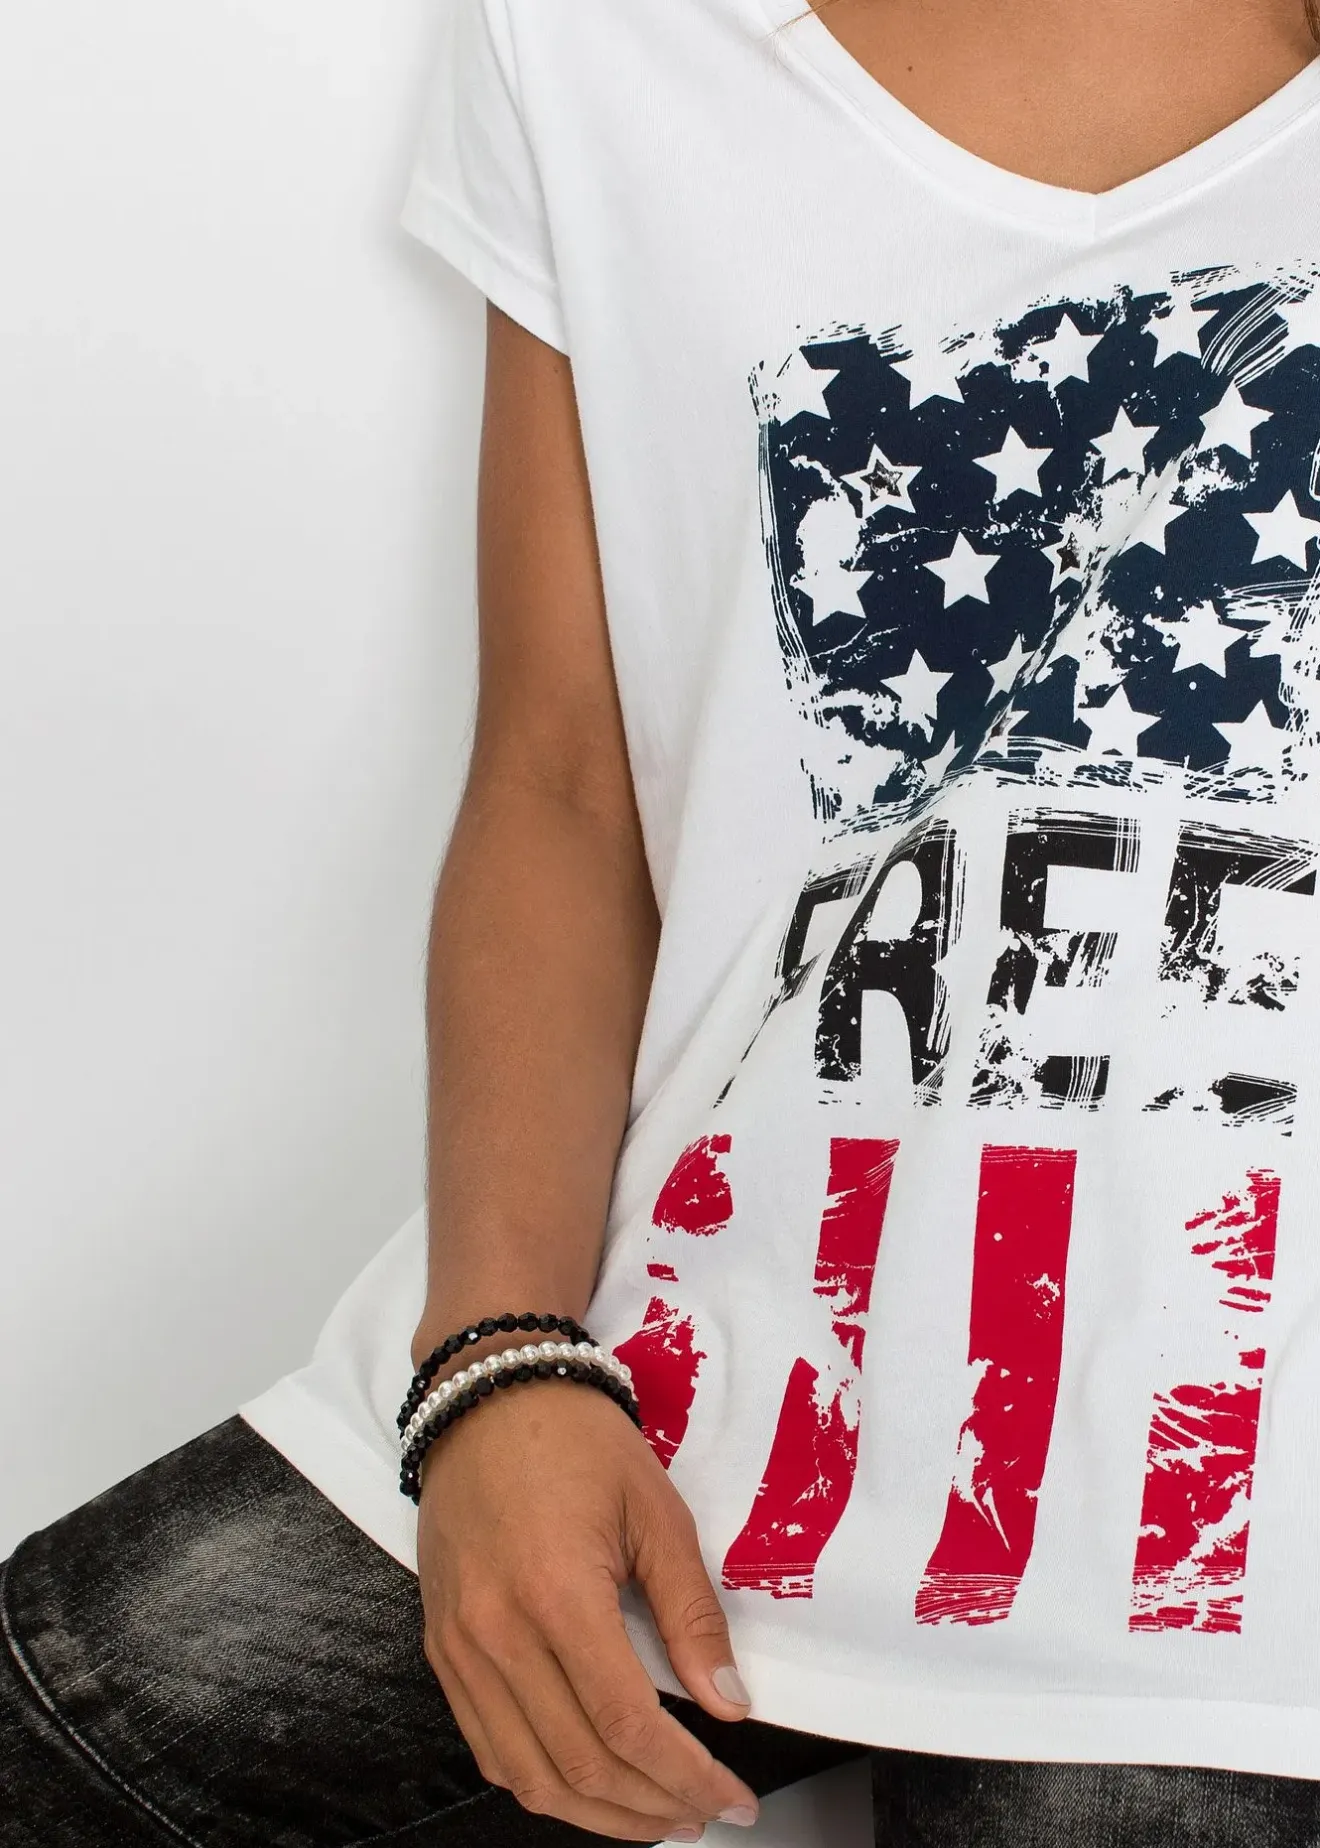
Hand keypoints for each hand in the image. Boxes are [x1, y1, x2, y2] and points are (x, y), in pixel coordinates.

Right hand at [416, 1379, 760, 1840]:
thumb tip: (729, 1703)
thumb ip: (691, 1614)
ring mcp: (459, 1647)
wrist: (486, 1394)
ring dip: (598, 1813)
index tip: (734, 1798)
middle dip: (654, 1805)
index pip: (627, 1724)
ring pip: (527, 1773)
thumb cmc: (576, 1440)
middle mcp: (497, 1633)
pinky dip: (540, 1781)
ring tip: (658, 1814)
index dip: (687, 1776)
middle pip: (580, 1764)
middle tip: (708, 1811)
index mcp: (557, 1594)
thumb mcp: (655, 1512)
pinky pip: (487, 1745)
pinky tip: (587, 1785)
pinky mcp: (441, 1648)